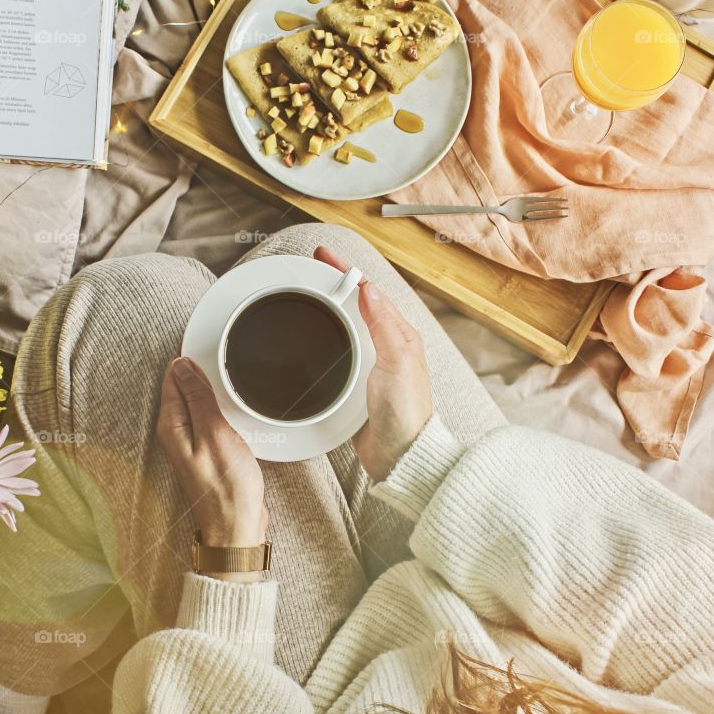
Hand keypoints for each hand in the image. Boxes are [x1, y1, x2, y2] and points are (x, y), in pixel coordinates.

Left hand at [157, 357, 267, 551]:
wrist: (236, 526)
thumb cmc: (227, 487)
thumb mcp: (214, 434)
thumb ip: (198, 398)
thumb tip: (182, 365)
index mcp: (171, 425)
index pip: (173, 377)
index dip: (191, 358)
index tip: (210, 344)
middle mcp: (176, 432)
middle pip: (184, 388)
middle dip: (202, 371)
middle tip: (226, 357)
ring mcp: (191, 442)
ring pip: (198, 402)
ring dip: (213, 390)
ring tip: (233, 376)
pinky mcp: (207, 450)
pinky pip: (209, 418)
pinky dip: (221, 408)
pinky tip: (235, 406)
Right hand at [315, 247, 432, 482]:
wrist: (399, 456)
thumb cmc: (406, 413)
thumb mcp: (398, 362)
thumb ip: (384, 326)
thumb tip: (369, 289)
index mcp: (400, 336)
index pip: (370, 293)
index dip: (347, 272)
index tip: (325, 257)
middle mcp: (387, 347)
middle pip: (358, 305)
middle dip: (335, 283)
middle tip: (311, 267)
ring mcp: (371, 366)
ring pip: (347, 326)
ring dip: (329, 306)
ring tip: (308, 291)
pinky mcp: (356, 386)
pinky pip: (339, 352)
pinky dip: (325, 337)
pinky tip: (313, 337)